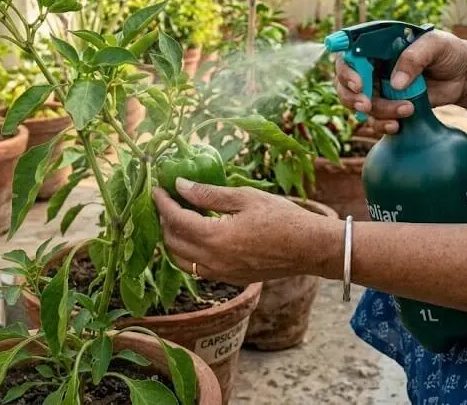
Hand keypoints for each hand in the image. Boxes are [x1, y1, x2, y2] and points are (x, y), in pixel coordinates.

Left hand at [152, 179, 339, 285]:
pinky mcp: (229, 279)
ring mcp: (221, 274)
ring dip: (173, 239)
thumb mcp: (245, 198)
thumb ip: (209, 194)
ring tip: (177, 218)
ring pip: (181, 260)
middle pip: (172, 242)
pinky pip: (196, 268)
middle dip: (164, 220)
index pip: (176, 220)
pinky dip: (187, 253)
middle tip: (167, 201)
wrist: (309, 248)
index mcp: (216, 238)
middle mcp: (213, 261)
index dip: (162, 203)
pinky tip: (196, 235)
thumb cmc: (283, 218)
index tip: (157, 188)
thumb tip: (180, 186)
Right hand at [334, 30, 466, 134]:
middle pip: (345, 83)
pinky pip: (375, 119)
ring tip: (406, 110)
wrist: (464, 76)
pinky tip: (398, 125)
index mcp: (377, 46)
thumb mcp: (435, 45)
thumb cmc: (449, 52)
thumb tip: (395, 84)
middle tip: (367, 104)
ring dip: (377, 112)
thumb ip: (413, 58)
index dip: (346, 70)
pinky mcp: (389, 106)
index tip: (358, 84)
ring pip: (360, 104)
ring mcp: (379, 88)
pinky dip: (382, 124)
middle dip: (353, 97)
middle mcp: (373, 66)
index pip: (349, 55)